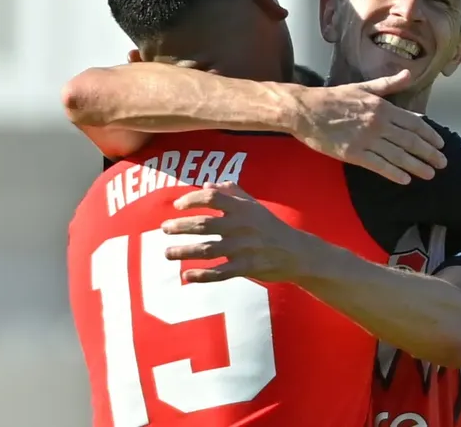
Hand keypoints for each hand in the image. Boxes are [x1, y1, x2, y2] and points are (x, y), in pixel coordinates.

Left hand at [161, 182, 317, 282]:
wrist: (296, 252)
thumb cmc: (270, 226)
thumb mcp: (255, 205)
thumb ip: (233, 193)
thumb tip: (210, 185)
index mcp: (242, 208)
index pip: (211, 198)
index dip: (192, 199)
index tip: (177, 205)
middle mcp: (241, 226)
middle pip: (205, 225)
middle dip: (181, 226)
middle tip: (164, 228)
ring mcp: (243, 248)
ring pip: (208, 250)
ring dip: (184, 252)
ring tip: (167, 253)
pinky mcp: (246, 267)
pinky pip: (220, 272)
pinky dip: (202, 275)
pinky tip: (186, 276)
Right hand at [290, 70, 446, 183]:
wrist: (306, 110)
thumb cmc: (333, 98)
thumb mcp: (362, 87)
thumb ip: (387, 84)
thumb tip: (408, 74)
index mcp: (382, 107)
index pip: (414, 123)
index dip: (429, 135)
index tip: (441, 144)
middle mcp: (378, 124)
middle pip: (410, 141)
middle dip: (429, 153)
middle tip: (442, 163)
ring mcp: (366, 140)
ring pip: (398, 155)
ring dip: (416, 166)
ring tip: (430, 174)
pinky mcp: (354, 154)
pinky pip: (379, 166)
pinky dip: (394, 173)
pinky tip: (405, 180)